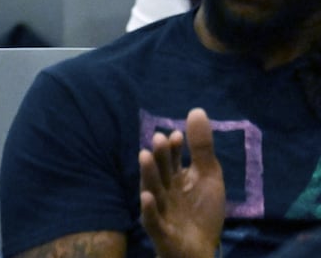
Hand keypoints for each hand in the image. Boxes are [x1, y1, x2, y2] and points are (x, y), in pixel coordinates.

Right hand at [139, 108, 224, 257]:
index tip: (176, 135)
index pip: (171, 158)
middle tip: (157, 139)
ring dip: (148, 174)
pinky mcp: (159, 231)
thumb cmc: (202, 211)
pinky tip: (146, 197)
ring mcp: (160, 210)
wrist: (200, 249)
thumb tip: (196, 110)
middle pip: (160, 171)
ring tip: (144, 156)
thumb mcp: (208, 177)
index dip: (172, 147)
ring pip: (152, 190)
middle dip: (158, 156)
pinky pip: (152, 219)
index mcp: (174, 177)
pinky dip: (148, 209)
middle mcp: (164, 190)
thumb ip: (202, 147)